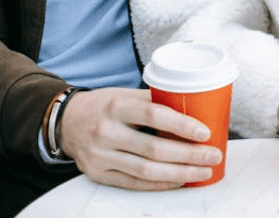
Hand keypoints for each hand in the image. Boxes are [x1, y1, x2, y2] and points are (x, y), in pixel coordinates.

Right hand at [58, 87, 221, 189]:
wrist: (65, 122)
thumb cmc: (103, 105)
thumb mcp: (124, 94)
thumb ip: (153, 101)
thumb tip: (191, 107)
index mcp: (116, 106)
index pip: (154, 115)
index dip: (182, 125)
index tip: (205, 132)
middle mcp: (106, 132)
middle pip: (154, 148)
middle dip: (189, 155)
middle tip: (213, 155)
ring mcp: (100, 156)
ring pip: (146, 171)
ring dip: (180, 173)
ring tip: (202, 172)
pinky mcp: (98, 174)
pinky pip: (134, 183)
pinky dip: (160, 184)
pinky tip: (179, 181)